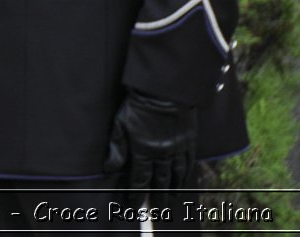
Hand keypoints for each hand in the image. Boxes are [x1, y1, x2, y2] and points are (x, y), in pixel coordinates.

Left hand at [103, 89, 196, 209]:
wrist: (163, 89)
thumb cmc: (138, 105)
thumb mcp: (120, 123)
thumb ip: (117, 147)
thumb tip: (109, 168)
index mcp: (143, 150)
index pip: (140, 180)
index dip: (136, 195)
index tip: (133, 206)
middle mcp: (162, 153)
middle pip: (160, 181)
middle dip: (157, 197)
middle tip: (156, 210)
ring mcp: (178, 148)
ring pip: (176, 175)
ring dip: (173, 190)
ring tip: (170, 201)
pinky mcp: (189, 141)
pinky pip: (189, 164)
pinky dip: (186, 176)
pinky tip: (184, 183)